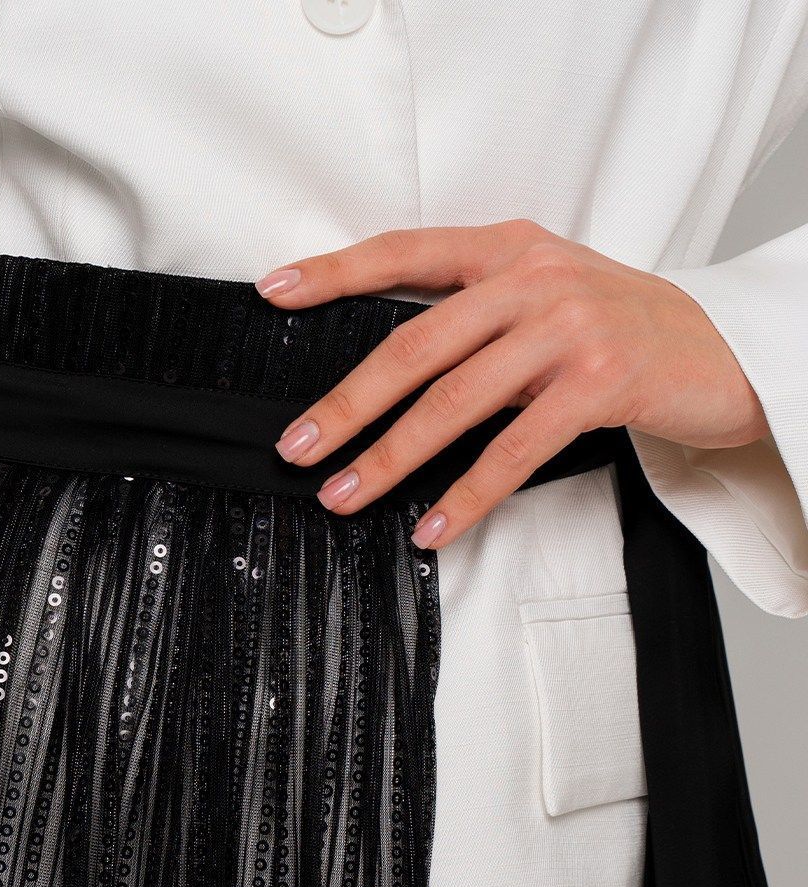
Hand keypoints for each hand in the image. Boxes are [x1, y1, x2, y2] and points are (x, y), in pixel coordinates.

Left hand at [254, 220, 768, 547]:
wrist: (722, 350)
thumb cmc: (622, 329)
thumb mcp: (546, 295)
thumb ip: (476, 315)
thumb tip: (386, 372)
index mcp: (510, 249)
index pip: (406, 252)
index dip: (336, 271)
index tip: (275, 291)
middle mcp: (534, 280)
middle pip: (415, 344)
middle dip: (348, 402)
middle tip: (298, 446)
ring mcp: (569, 330)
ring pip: (455, 401)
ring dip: (391, 457)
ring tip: (346, 494)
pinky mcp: (599, 385)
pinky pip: (514, 452)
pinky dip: (466, 496)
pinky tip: (431, 525)